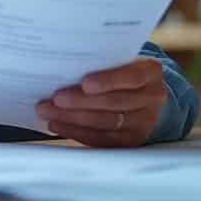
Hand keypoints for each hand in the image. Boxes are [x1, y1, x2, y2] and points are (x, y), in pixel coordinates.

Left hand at [34, 58, 165, 146]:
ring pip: (105, 122)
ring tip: (47, 112)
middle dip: (80, 101)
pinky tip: (57, 124)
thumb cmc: (119, 71)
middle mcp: (152, 98)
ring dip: (72, 118)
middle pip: (114, 102)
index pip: (131, 77)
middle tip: (54, 99)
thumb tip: (61, 66)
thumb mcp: (118, 61)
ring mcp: (144, 122)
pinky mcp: (131, 140)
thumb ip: (100, 62)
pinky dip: (76, 132)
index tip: (84, 83)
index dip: (108, 81)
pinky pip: (101, 139)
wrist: (141, 94)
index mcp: (150, 72)